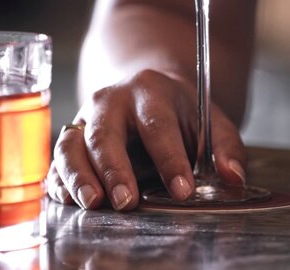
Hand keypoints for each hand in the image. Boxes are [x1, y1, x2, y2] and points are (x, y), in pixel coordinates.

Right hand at [47, 69, 246, 210]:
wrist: (145, 86)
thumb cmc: (180, 110)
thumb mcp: (209, 118)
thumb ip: (225, 147)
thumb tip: (233, 177)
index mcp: (150, 91)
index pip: (158, 125)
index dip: (170, 159)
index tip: (183, 190)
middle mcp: (111, 101)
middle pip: (104, 133)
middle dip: (113, 168)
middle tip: (127, 201)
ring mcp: (85, 119)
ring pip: (70, 145)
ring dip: (78, 176)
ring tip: (92, 204)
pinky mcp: (71, 139)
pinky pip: (56, 160)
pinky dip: (58, 181)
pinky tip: (67, 200)